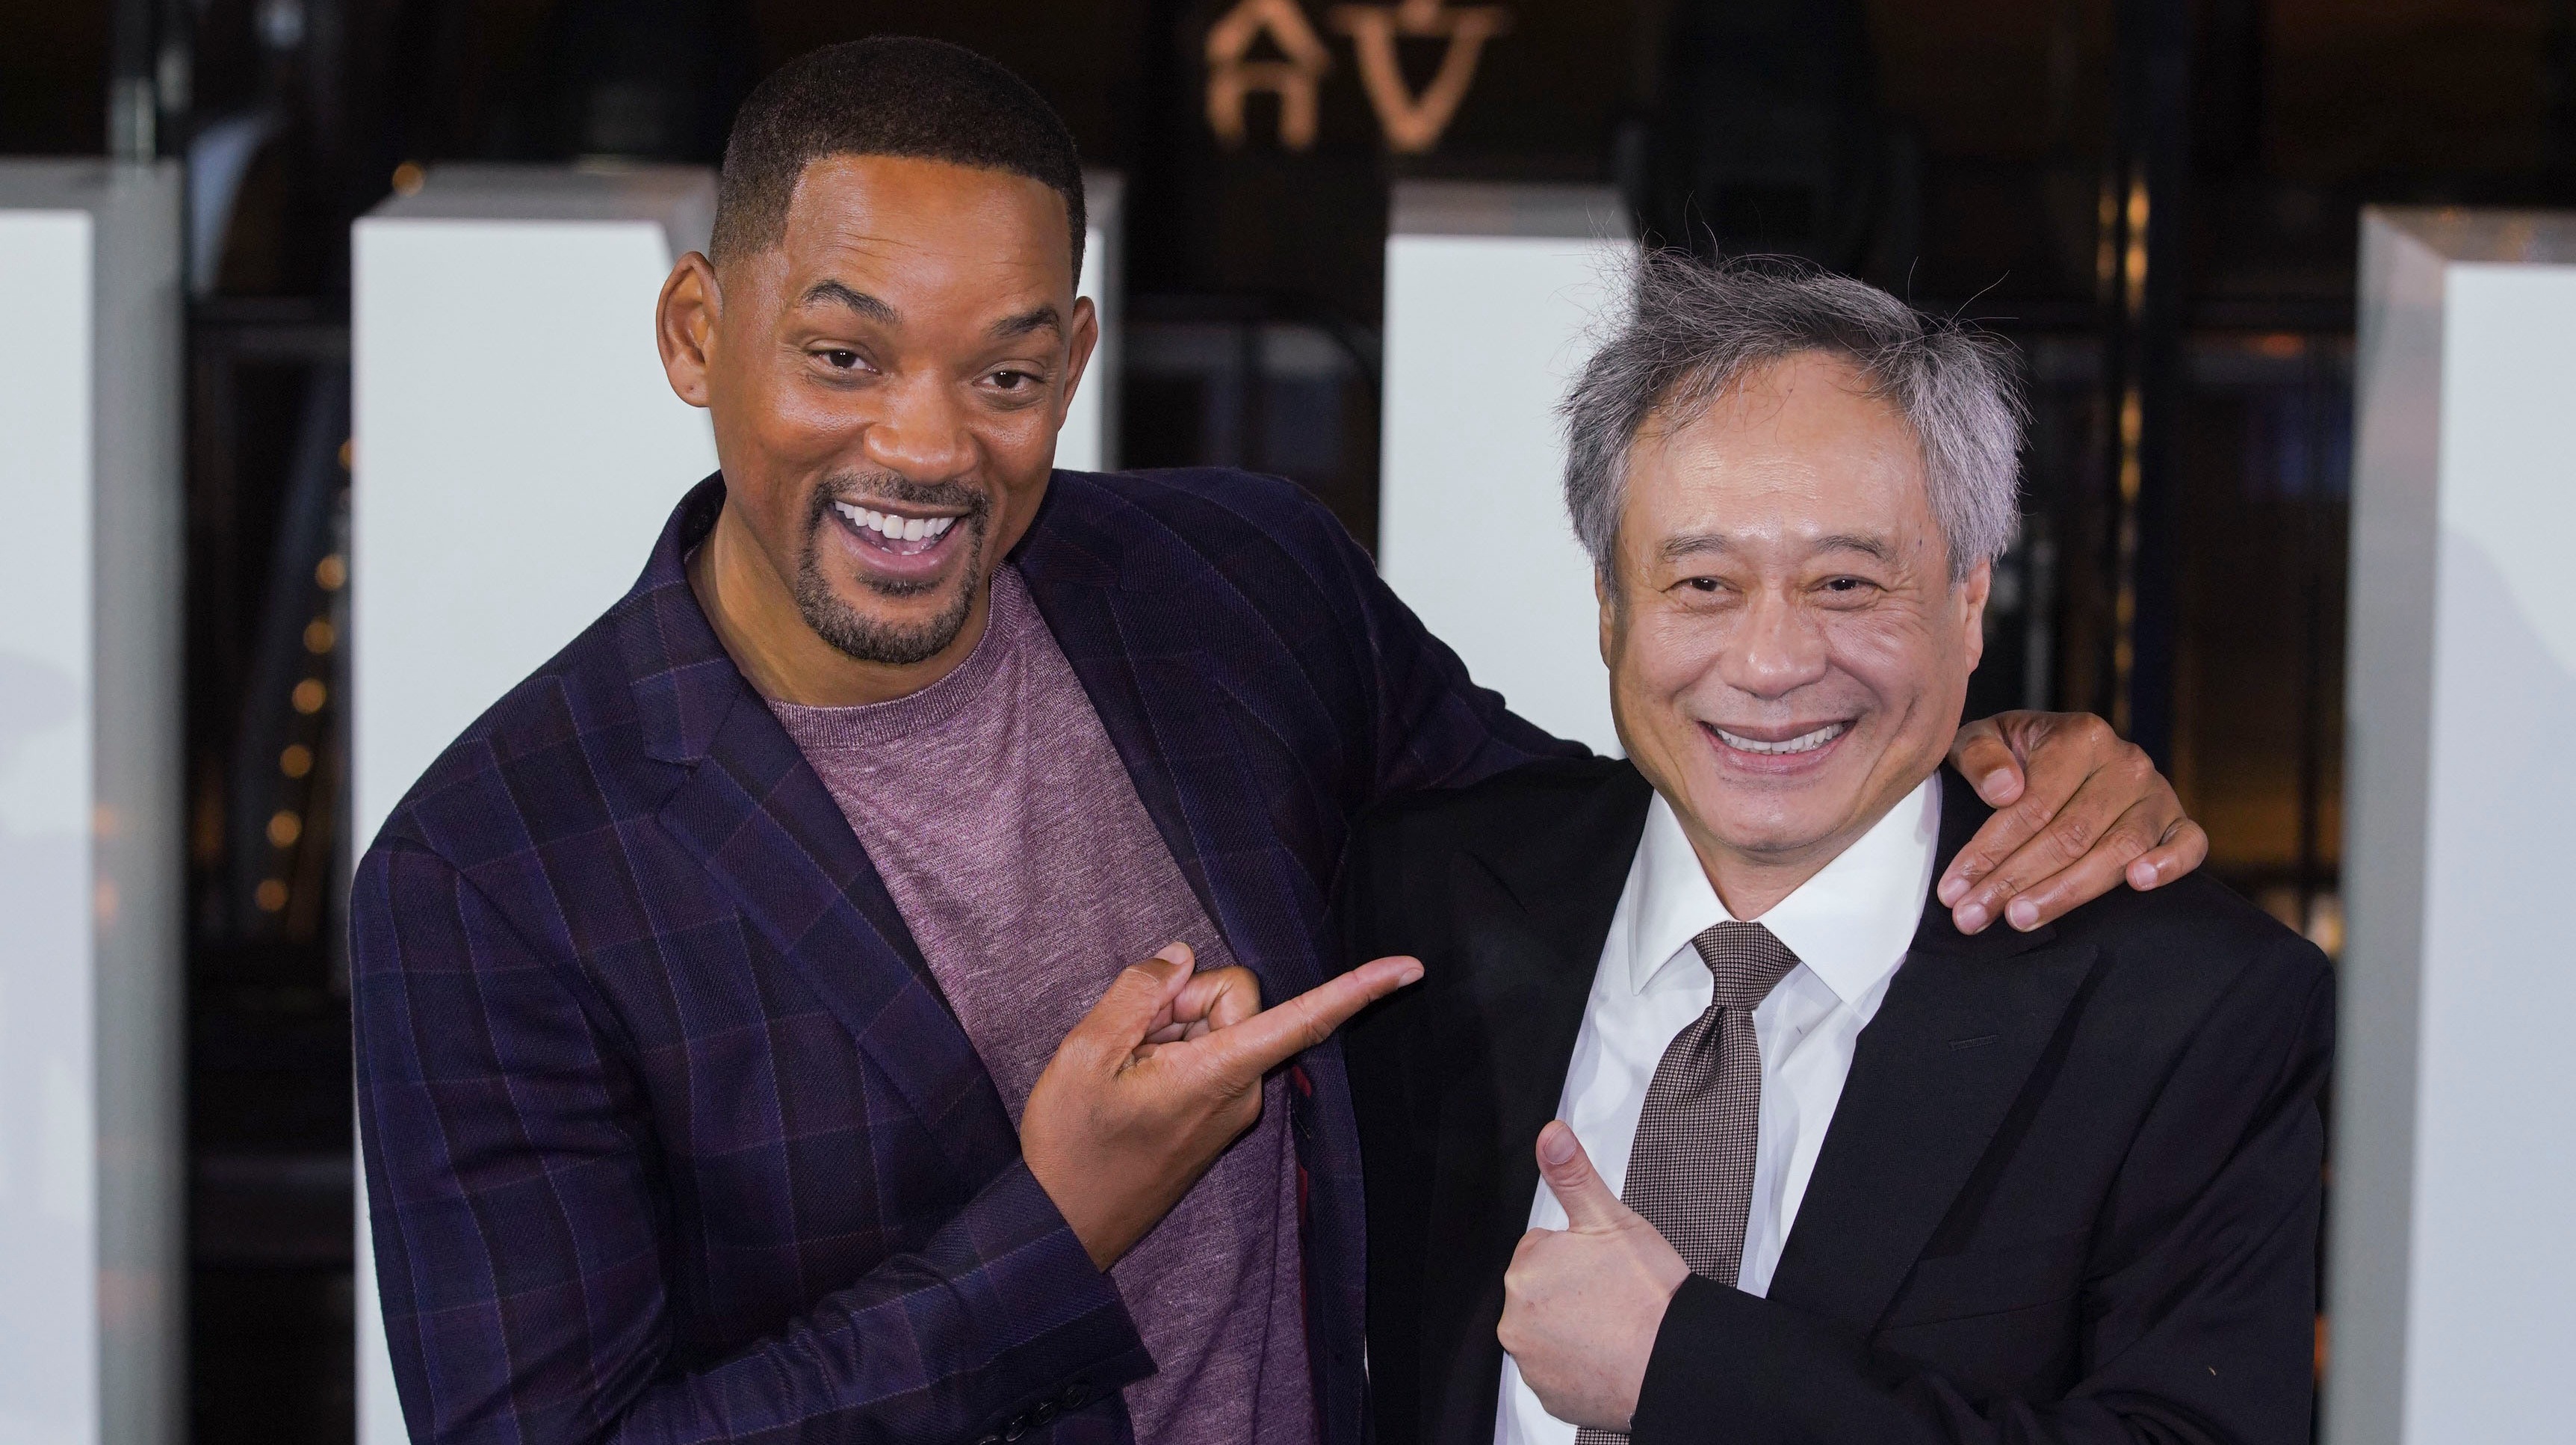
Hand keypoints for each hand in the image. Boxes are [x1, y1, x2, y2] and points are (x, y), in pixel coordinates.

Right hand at [1021, 943, 1423, 1269]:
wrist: (1062, 1229)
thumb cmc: (1071, 1146)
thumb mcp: (1086, 1053)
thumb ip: (1139, 993)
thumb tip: (1181, 959)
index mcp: (1219, 1075)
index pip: (1303, 1020)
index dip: (1357, 989)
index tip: (1410, 968)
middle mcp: (1241, 1094)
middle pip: (1236, 1001)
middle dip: (1185, 1001)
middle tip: (1130, 1040)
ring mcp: (1230, 1110)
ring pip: (1217, 1028)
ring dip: (1171, 1031)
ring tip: (1123, 1074)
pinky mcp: (1216, 1121)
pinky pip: (1208, 1058)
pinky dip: (1171, 1055)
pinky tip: (1133, 1083)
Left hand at [1498, 1122, 1688, 1432]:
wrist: (1673, 1362)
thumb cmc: (1648, 1295)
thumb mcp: (1611, 1219)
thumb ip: (1572, 1174)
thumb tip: (1550, 1135)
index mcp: (1527, 1270)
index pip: (1541, 1251)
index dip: (1575, 1255)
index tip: (1602, 1267)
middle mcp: (1517, 1320)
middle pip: (1541, 1293)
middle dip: (1570, 1291)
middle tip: (1612, 1296)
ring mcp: (1532, 1362)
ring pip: (1549, 1332)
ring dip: (1573, 1329)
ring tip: (1614, 1326)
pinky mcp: (1550, 1396)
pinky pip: (1558, 1372)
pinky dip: (1579, 1366)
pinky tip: (1608, 1355)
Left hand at [1939, 711, 2208, 934]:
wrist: (2056, 751)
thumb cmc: (2012, 755)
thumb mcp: (1980, 741)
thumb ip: (1980, 757)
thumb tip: (2005, 790)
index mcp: (2079, 737)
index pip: (2032, 805)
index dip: (1989, 851)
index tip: (1953, 890)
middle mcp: (2125, 762)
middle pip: (2069, 835)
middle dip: (2014, 881)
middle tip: (1973, 917)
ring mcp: (2156, 793)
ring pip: (2117, 850)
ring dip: (2066, 891)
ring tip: (2019, 919)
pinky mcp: (2179, 821)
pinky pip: (2189, 845)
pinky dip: (2169, 865)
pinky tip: (2138, 883)